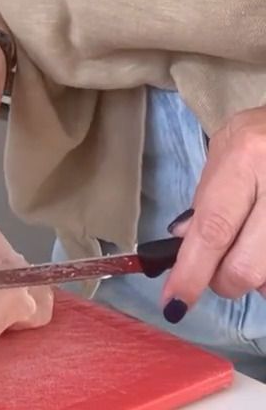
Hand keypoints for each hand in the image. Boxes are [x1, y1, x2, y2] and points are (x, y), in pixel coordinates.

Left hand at [163, 107, 265, 318]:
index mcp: (247, 158)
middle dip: (223, 281)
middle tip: (217, 269)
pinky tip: (263, 248)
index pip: (214, 228)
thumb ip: (206, 194)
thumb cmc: (265, 130)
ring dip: (254, 278)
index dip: (192, 272)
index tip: (175, 303)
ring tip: (249, 245)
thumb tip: (183, 243)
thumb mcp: (228, 146)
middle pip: (245, 267)